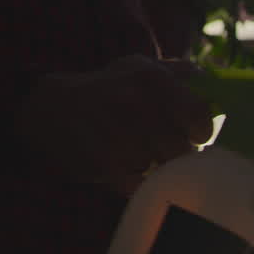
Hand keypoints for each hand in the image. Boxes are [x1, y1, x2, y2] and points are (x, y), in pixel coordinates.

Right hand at [16, 55, 214, 195]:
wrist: (47, 111)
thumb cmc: (103, 89)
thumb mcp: (136, 68)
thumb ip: (174, 72)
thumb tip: (206, 76)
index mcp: (153, 81)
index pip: (200, 119)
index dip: (200, 132)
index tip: (192, 135)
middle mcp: (138, 106)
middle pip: (182, 150)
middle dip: (176, 153)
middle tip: (164, 149)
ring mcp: (120, 136)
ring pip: (162, 168)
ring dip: (156, 168)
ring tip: (140, 156)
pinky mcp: (105, 165)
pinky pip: (140, 185)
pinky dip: (138, 183)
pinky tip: (127, 170)